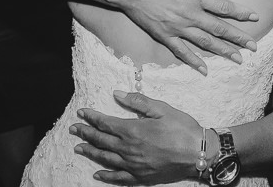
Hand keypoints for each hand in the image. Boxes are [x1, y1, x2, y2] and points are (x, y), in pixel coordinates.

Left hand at [71, 92, 203, 184]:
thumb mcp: (161, 108)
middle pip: (101, 141)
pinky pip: (119, 178)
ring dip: (91, 152)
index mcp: (133, 130)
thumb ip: (137, 102)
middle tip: (74, 129)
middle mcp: (129, 149)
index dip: (92, 117)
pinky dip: (106, 176)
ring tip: (79, 148)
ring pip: (106, 159)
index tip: (81, 113)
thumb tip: (117, 94)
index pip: (105, 123)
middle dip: (86, 133)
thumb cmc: (182, 128)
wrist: (199, 153)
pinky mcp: (141, 177)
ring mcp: (134, 165)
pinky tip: (98, 174)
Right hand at [114, 0, 258, 73]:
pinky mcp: (163, 35)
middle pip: (219, 28)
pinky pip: (182, 51)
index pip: (223, 7)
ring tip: (238, 60)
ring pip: (205, 42)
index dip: (240, 12)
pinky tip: (205, 69)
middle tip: (253, 47)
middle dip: (238, 38)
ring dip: (223, 51)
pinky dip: (194, 61)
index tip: (254, 17)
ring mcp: (176, 27)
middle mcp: (189, 14)